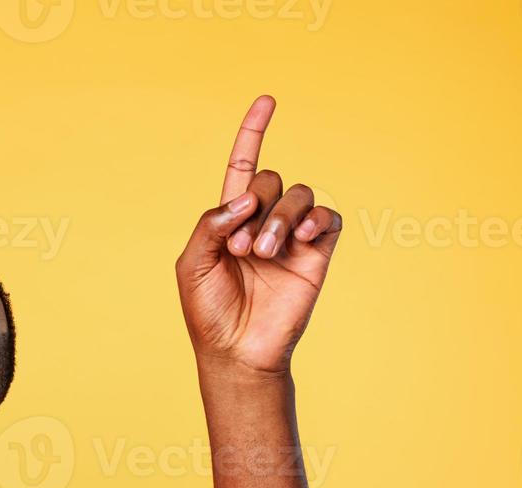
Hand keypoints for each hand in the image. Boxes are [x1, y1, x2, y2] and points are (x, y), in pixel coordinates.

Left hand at [174, 96, 341, 376]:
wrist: (237, 351)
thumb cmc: (209, 312)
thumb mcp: (192, 264)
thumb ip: (211, 224)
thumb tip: (244, 198)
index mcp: (230, 220)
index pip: (245, 167)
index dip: (254, 134)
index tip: (267, 101)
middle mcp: (263, 222)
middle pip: (272, 180)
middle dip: (255, 207)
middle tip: (242, 248)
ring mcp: (292, 237)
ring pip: (299, 195)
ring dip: (280, 219)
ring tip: (264, 253)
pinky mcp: (317, 254)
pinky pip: (329, 218)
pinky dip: (316, 220)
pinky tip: (301, 239)